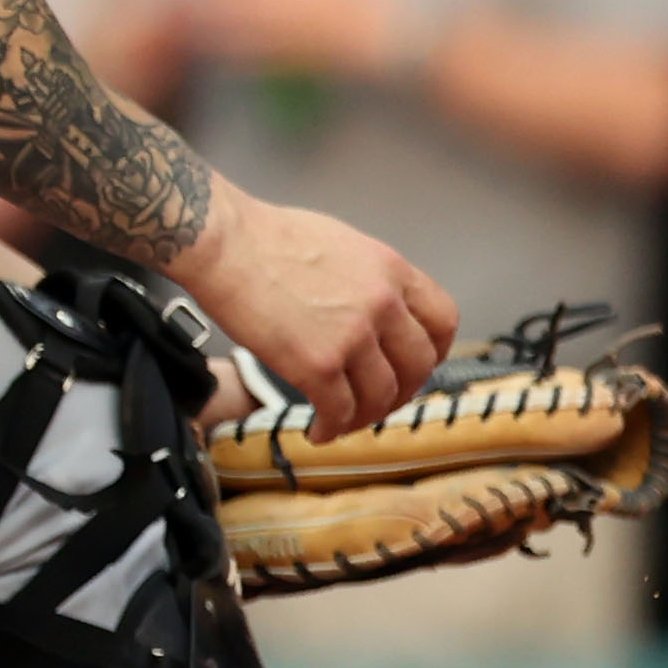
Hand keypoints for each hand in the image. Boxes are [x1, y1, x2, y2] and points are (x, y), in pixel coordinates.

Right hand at [173, 180, 457, 435]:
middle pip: (419, 366)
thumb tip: (378, 310)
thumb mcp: (346, 245)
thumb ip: (372, 280)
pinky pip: (340, 411)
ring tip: (343, 420)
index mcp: (393, 271)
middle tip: (378, 401)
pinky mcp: (317, 365)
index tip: (417, 366)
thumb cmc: (269, 238)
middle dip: (402, 391)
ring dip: (365, 416)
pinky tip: (319, 430)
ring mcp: (353, 336)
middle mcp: (384, 304)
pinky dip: (332, 428)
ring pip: (382, 395)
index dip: (434, 351)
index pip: (443, 321)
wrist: (223, 243)